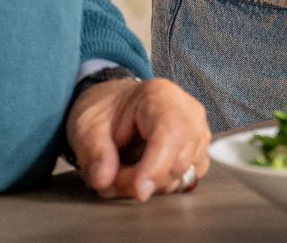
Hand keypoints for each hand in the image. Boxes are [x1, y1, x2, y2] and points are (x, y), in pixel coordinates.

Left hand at [67, 77, 210, 202]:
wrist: (116, 106)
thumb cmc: (106, 112)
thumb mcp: (87, 127)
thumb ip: (95, 153)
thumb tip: (104, 180)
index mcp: (160, 96)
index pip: (170, 134)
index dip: (157, 166)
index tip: (139, 191)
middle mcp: (188, 112)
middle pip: (177, 160)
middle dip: (140, 180)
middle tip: (109, 178)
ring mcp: (198, 132)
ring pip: (181, 175)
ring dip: (148, 185)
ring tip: (122, 172)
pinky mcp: (199, 152)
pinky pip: (185, 180)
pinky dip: (160, 185)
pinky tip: (142, 172)